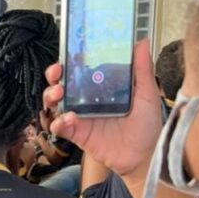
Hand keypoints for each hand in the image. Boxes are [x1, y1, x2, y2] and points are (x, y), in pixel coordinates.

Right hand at [42, 40, 163, 182]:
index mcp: (100, 87)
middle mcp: (86, 100)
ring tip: (59, 94)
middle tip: (57, 73)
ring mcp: (80, 117)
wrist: (145, 156)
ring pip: (54, 103)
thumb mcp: (146, 94)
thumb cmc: (147, 125)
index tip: (68, 54)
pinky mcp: (77, 134)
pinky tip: (68, 119)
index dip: (69, 61)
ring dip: (51, 95)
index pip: (79, 70)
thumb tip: (141, 42)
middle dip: (54, 76)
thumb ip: (142, 69)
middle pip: (61, 83)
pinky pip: (60, 126)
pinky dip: (59, 122)